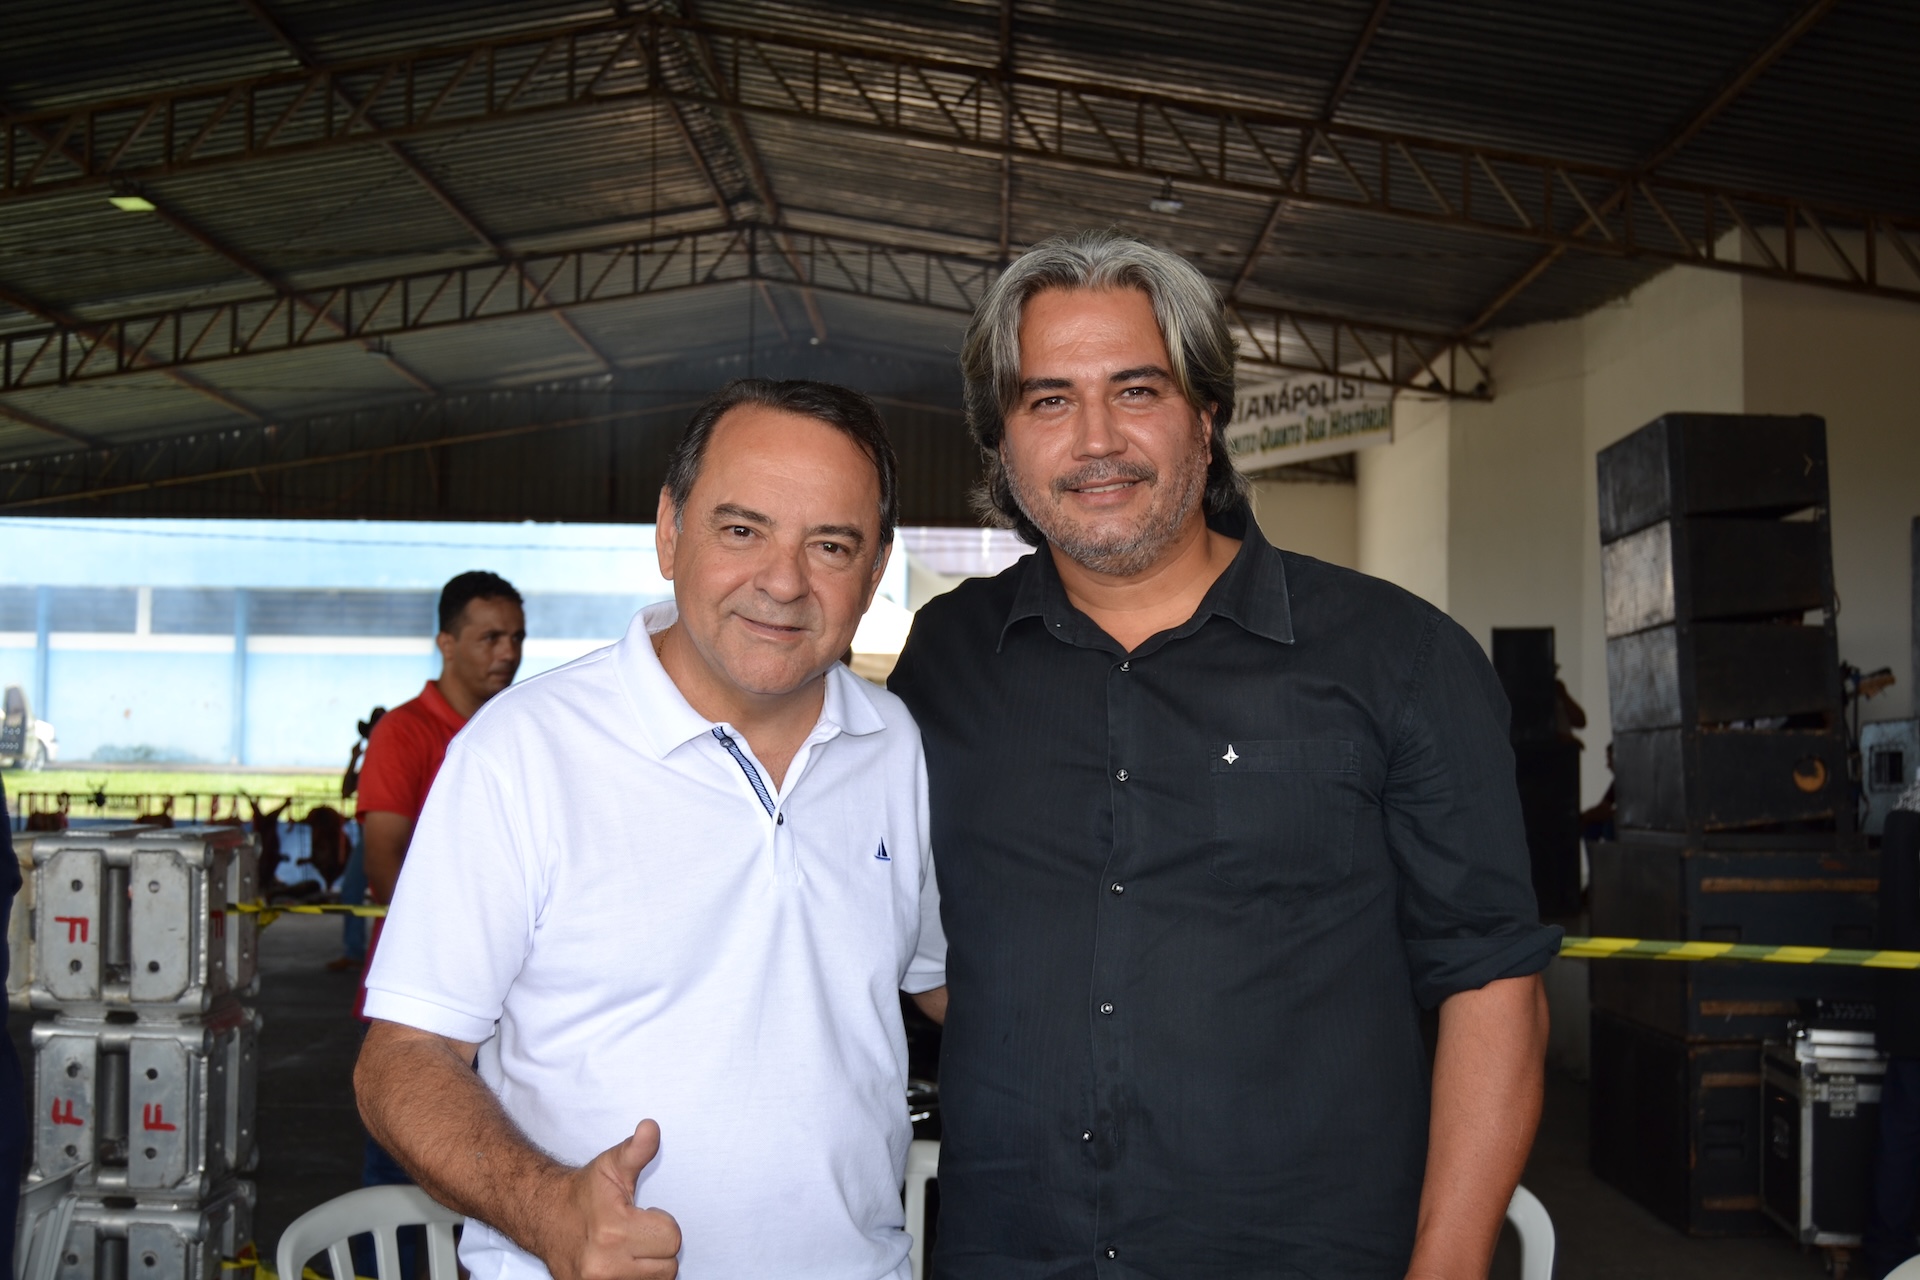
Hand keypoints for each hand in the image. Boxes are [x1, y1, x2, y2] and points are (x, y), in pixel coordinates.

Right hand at [540, 1120, 681, 1279]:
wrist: (544, 1217)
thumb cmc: (584, 1193)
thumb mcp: (611, 1165)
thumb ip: (637, 1150)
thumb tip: (651, 1128)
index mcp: (613, 1229)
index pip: (671, 1238)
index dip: (661, 1223)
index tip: (643, 1215)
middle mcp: (605, 1264)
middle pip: (668, 1266)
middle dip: (657, 1247)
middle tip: (637, 1233)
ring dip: (648, 1267)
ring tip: (630, 1248)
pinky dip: (636, 1278)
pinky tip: (623, 1263)